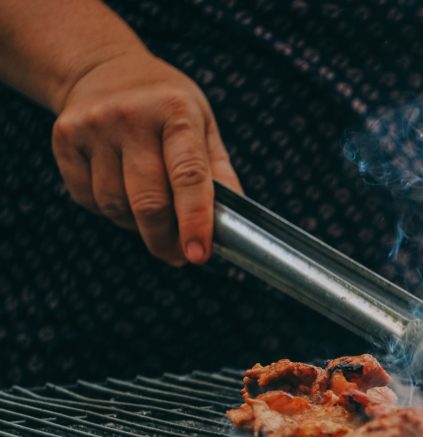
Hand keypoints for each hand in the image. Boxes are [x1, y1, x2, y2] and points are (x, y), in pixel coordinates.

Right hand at [51, 48, 240, 265]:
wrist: (104, 68)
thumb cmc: (166, 106)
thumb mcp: (204, 125)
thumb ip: (219, 173)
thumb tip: (232, 225)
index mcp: (176, 111)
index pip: (189, 177)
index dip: (195, 222)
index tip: (198, 255)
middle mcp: (131, 116)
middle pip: (148, 202)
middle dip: (165, 240)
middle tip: (179, 256)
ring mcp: (92, 127)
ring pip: (115, 206)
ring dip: (137, 225)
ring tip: (152, 215)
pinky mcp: (64, 138)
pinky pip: (89, 199)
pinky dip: (109, 211)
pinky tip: (122, 192)